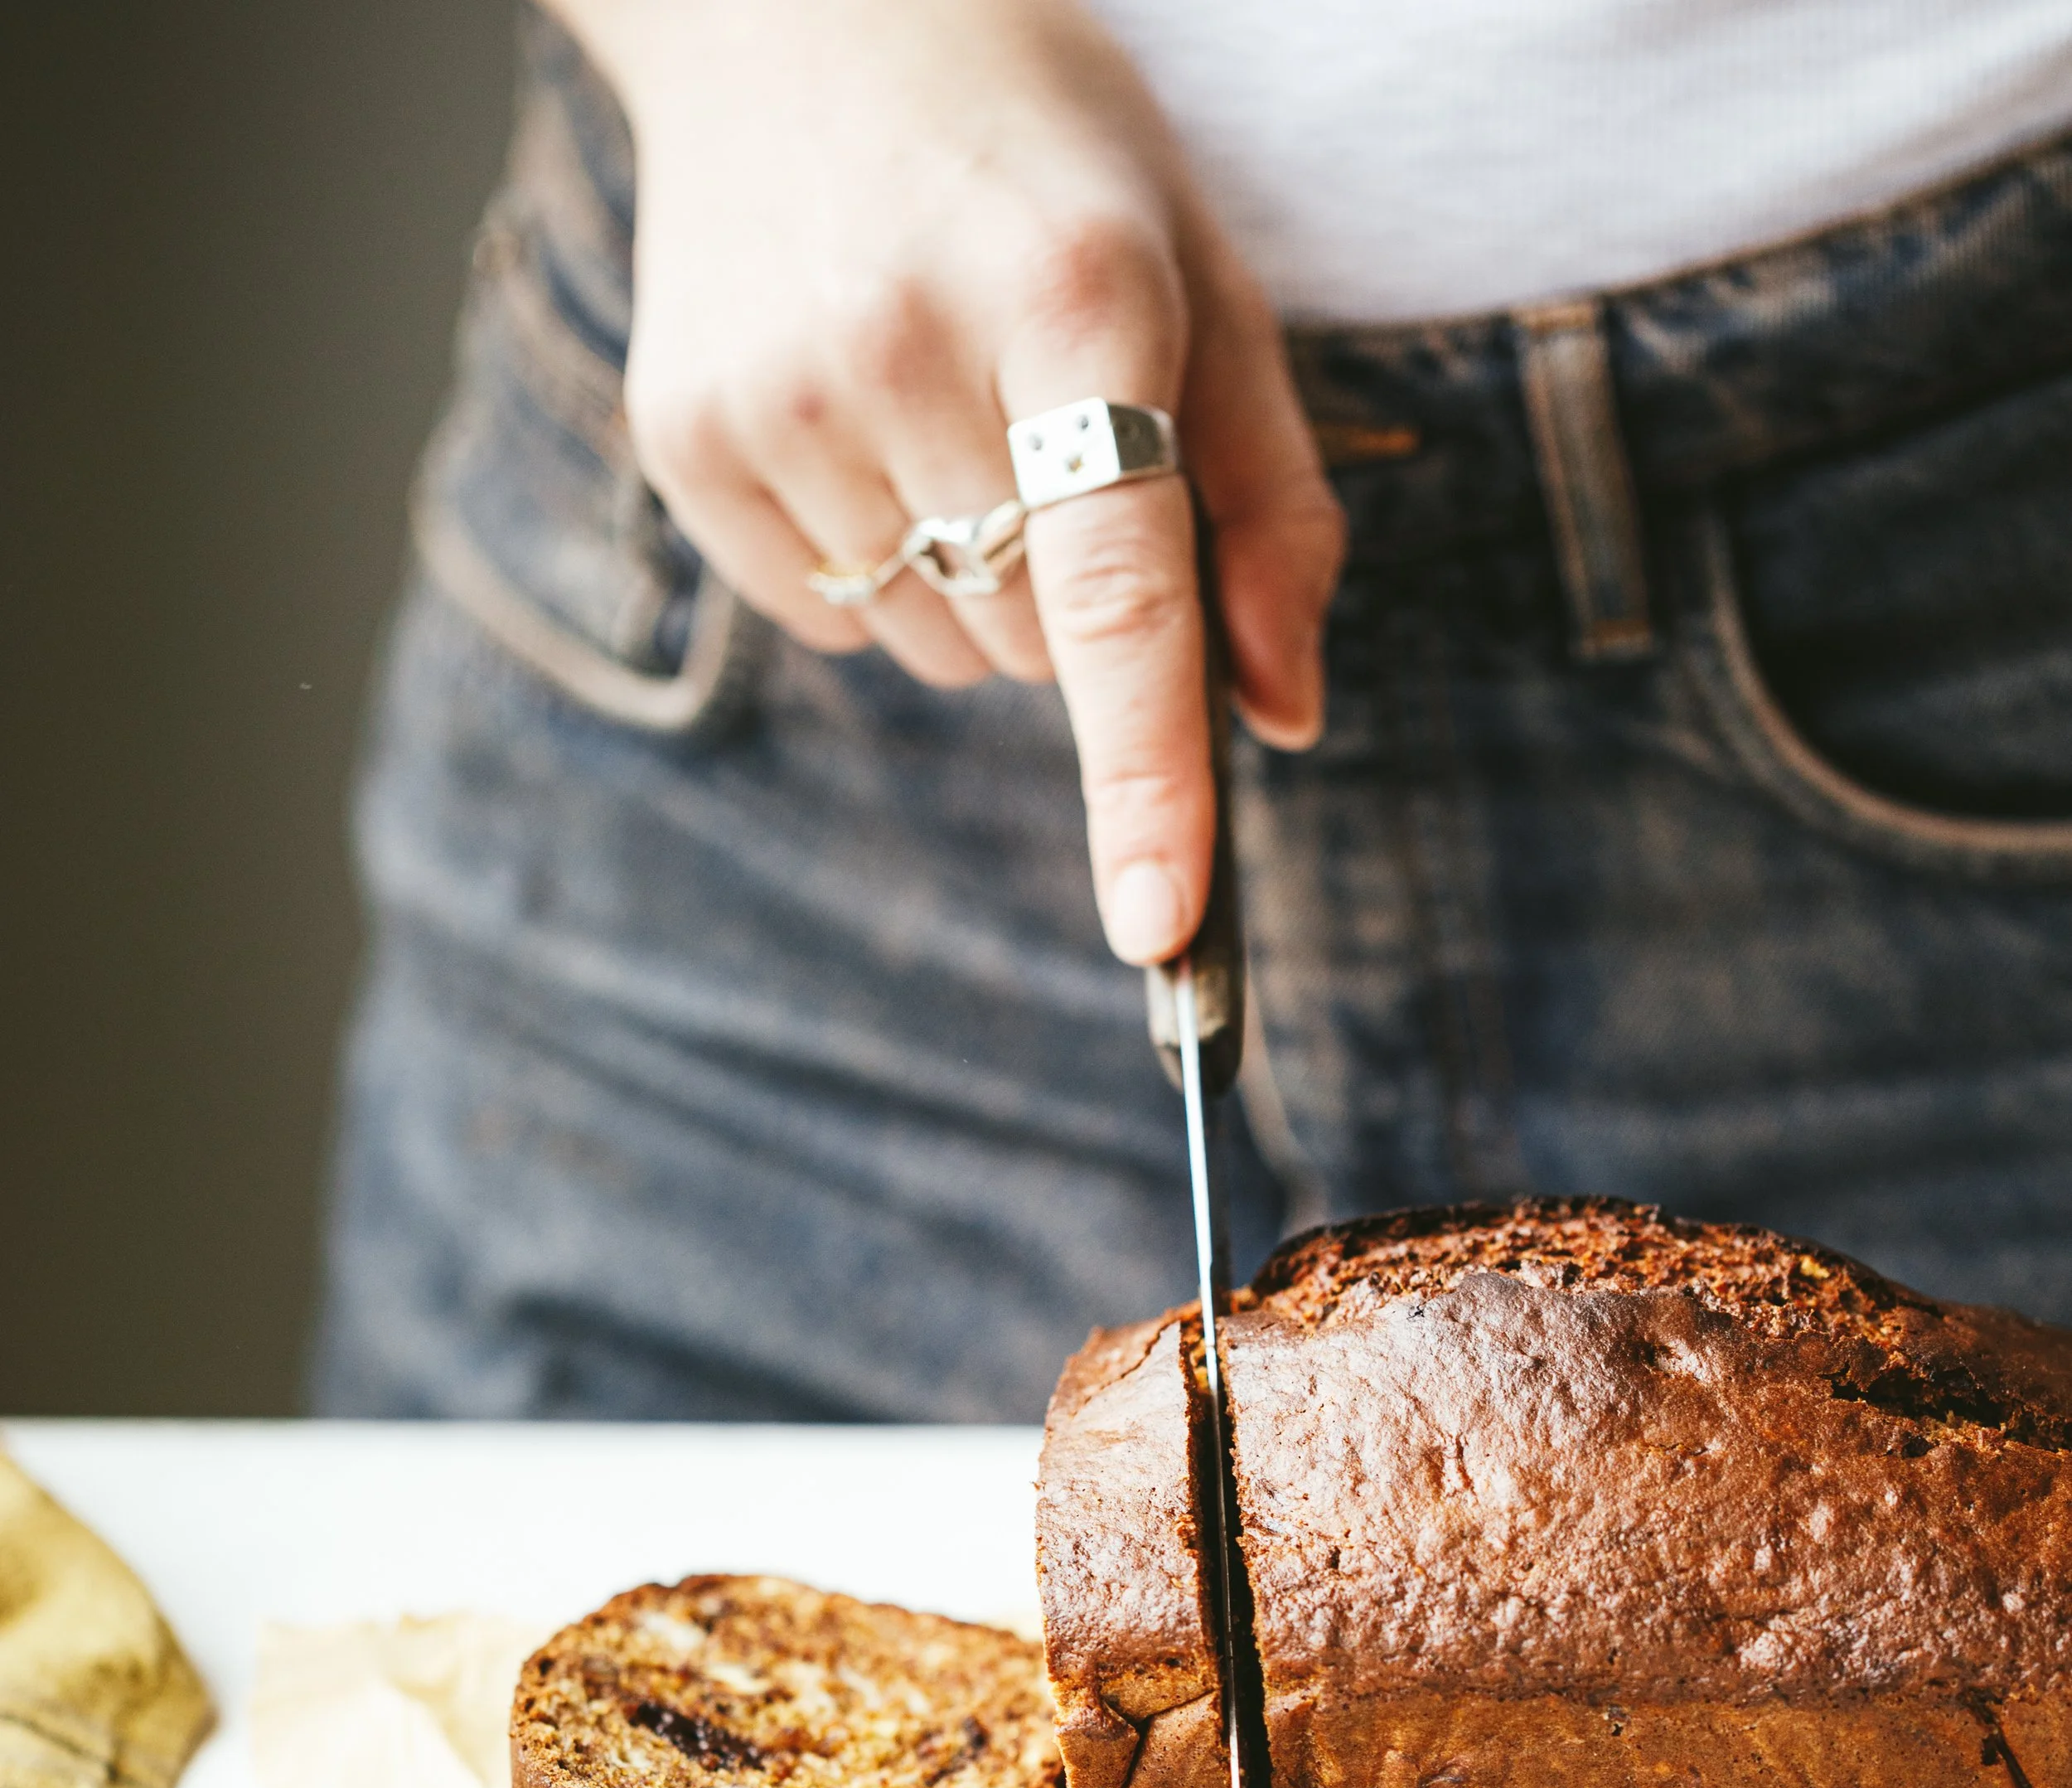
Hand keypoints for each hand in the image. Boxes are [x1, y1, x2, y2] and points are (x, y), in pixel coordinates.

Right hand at [553, 0, 1344, 963]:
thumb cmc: (1042, 153)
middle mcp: (907, 349)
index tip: (1159, 926)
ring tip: (946, 402)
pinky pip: (829, 619)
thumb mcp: (1204, 276)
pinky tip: (863, 423)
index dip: (1146, 778)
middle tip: (1048, 427)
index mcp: (1073, 294)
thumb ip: (1269, 502)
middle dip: (1078, 591)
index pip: (1120, 598)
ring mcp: (777, 398)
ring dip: (975, 584)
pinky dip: (872, 566)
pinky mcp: (687, 437)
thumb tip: (1282, 716)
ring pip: (940, 651)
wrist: (797, 2)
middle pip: (1041, 648)